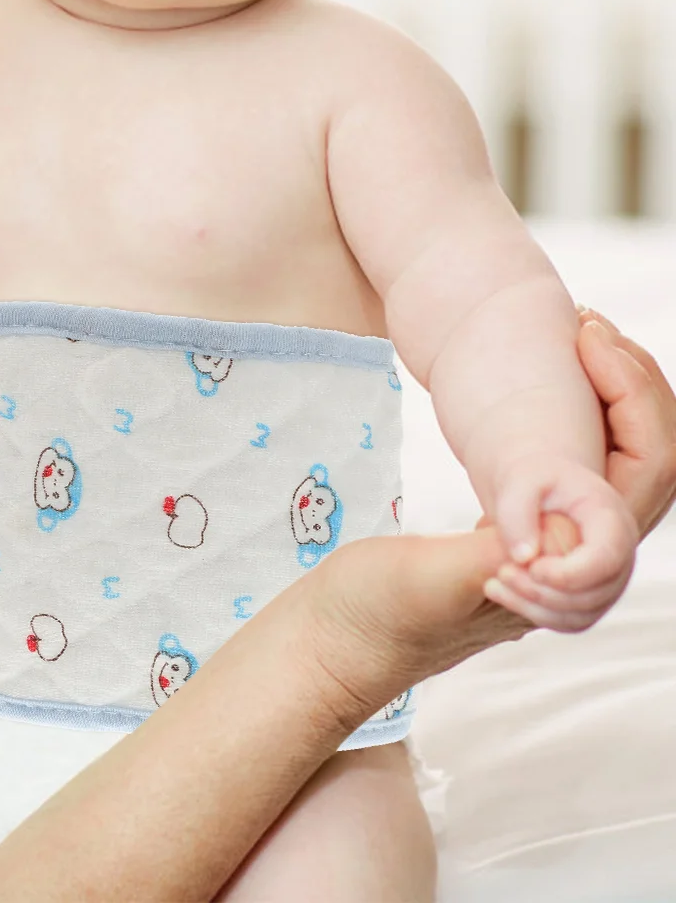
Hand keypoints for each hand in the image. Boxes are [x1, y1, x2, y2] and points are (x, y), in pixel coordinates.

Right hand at [313, 309, 675, 713]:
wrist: (331, 646)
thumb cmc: (374, 618)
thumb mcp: (432, 581)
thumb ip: (496, 554)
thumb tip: (558, 526)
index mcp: (567, 575)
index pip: (642, 478)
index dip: (632, 403)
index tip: (584, 343)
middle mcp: (572, 564)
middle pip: (647, 470)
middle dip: (635, 390)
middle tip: (590, 327)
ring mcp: (547, 552)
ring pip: (617, 471)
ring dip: (613, 403)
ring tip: (581, 344)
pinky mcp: (514, 539)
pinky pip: (577, 474)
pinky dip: (580, 422)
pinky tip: (549, 394)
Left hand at [484, 455, 636, 630]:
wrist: (541, 488)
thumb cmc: (531, 479)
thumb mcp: (520, 480)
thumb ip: (517, 512)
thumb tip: (523, 558)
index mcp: (612, 521)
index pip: (605, 560)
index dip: (569, 574)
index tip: (530, 567)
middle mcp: (620, 555)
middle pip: (594, 594)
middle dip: (544, 592)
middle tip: (501, 573)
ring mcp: (608, 580)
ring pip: (581, 615)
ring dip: (535, 608)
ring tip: (493, 585)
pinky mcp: (589, 596)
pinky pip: (570, 621)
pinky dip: (535, 614)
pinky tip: (501, 593)